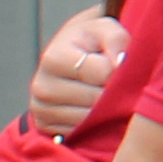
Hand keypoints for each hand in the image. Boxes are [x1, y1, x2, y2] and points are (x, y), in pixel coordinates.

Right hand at [26, 10, 131, 139]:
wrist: (71, 54)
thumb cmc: (92, 40)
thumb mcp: (105, 29)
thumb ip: (116, 39)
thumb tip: (120, 64)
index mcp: (53, 58)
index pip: (102, 74)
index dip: (120, 71)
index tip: (122, 65)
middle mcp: (41, 86)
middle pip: (96, 100)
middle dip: (115, 93)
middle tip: (119, 83)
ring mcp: (39, 109)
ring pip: (89, 120)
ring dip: (106, 111)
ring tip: (107, 94)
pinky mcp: (44, 126)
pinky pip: (79, 132)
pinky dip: (93, 124)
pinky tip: (96, 109)